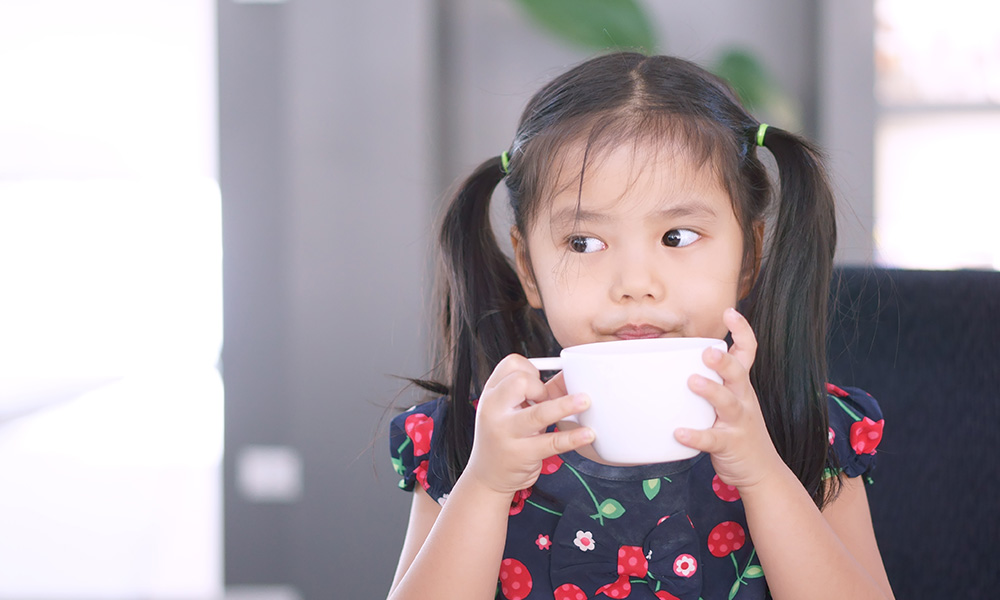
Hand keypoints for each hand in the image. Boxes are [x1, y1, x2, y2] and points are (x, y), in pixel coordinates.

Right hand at [464, 355, 593, 495]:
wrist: (487, 476)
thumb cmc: (505, 437)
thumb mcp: (513, 410)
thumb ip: (539, 391)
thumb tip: (570, 374)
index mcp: (491, 393)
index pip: (511, 364)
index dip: (530, 370)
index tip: (538, 383)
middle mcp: (493, 411)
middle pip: (520, 381)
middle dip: (540, 387)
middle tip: (545, 400)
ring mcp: (506, 433)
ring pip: (539, 413)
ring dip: (565, 405)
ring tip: (585, 402)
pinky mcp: (521, 454)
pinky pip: (551, 442)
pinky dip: (572, 438)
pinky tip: (587, 434)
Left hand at [674, 308, 784, 489]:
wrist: (762, 472)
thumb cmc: (738, 431)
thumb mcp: (732, 402)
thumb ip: (713, 383)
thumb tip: (678, 363)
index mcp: (742, 386)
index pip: (748, 353)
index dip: (743, 331)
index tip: (730, 312)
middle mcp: (744, 400)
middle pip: (739, 374)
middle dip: (724, 361)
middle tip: (707, 351)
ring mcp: (739, 422)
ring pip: (728, 402)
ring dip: (711, 391)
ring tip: (692, 381)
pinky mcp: (730, 444)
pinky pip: (712, 439)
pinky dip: (696, 435)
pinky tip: (679, 432)